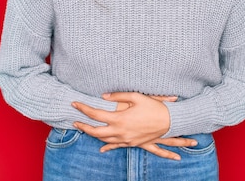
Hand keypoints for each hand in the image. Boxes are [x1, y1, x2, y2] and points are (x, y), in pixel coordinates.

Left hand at [72, 92, 194, 159]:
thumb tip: (104, 96)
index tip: (75, 104)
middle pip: (95, 132)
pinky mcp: (132, 143)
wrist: (170, 122)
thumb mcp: (136, 97)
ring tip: (85, 130)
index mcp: (119, 119)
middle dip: (83, 127)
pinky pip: (116, 147)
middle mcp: (120, 132)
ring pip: (104, 140)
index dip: (83, 109)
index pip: (95, 115)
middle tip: (74, 122)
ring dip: (93, 135)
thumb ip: (118, 96)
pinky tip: (101, 148)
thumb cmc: (154, 107)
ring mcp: (126, 139)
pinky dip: (107, 147)